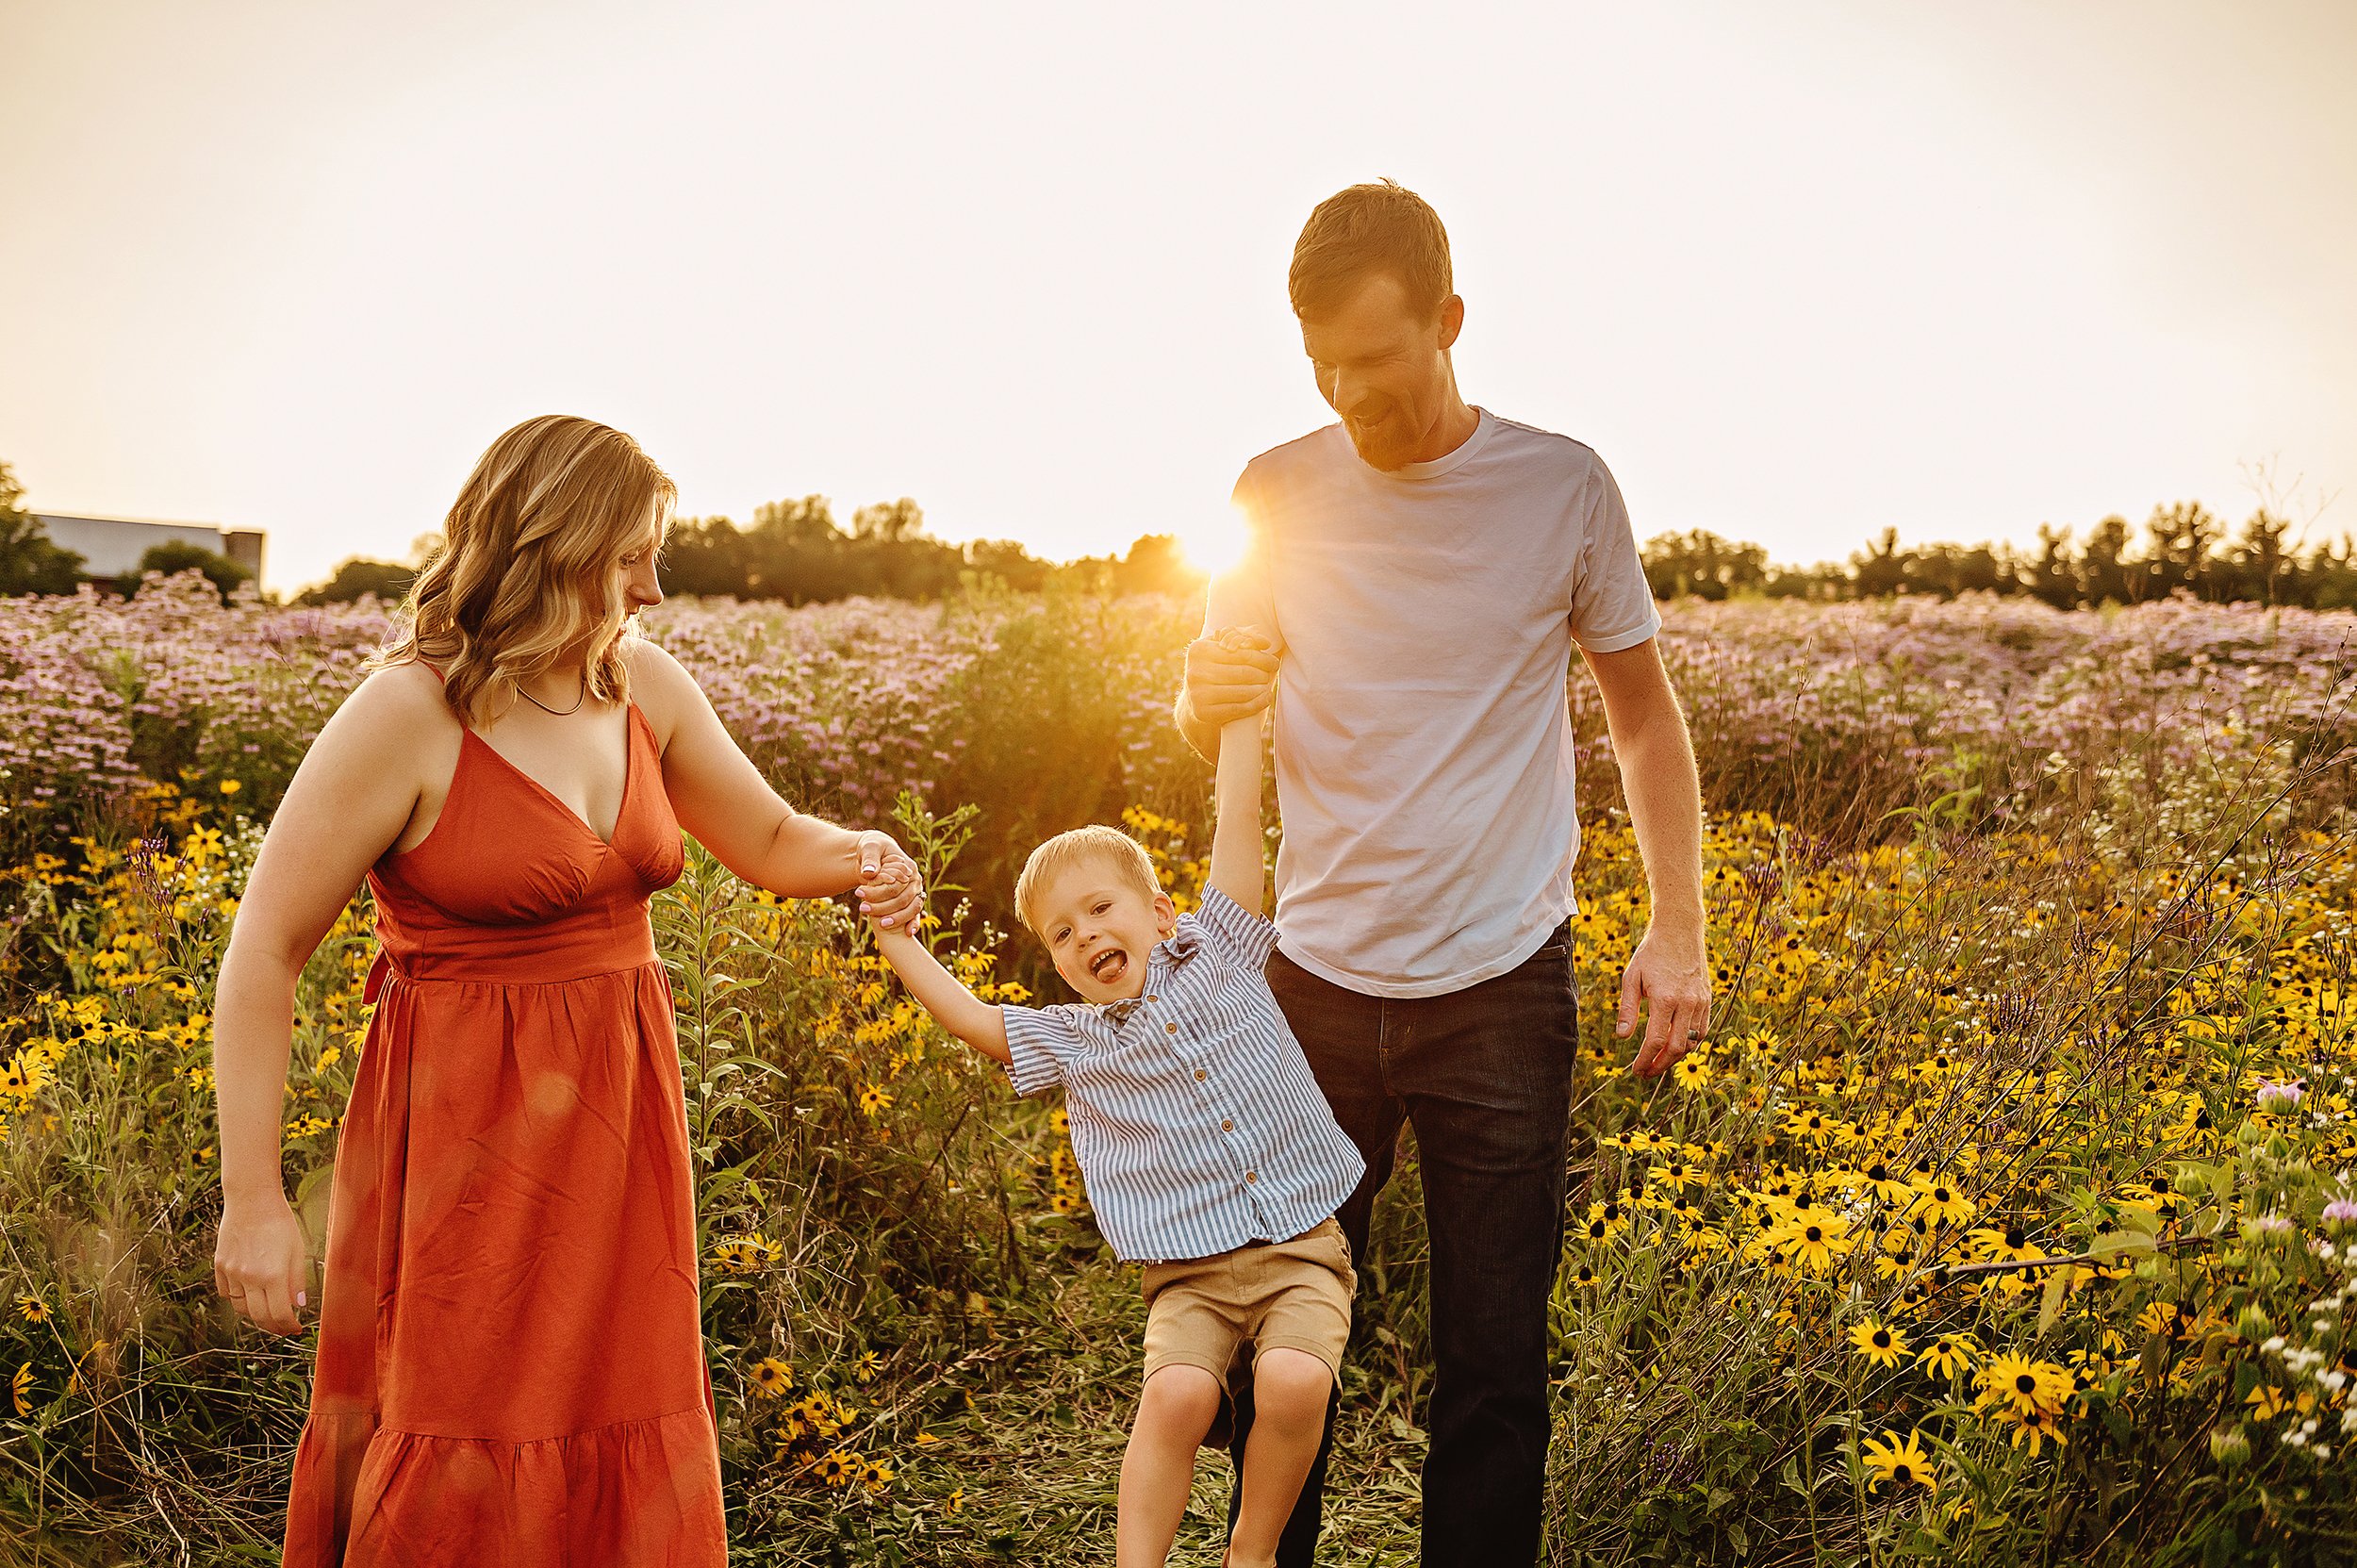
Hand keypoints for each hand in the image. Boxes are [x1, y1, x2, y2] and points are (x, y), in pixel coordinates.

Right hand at [214, 1193, 311, 1335]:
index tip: (295, 1328)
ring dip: (254, 1314)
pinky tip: (249, 1293)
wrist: (251, 1200)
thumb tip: (299, 1306)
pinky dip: (238, 1298)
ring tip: (267, 1310)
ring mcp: (231, 1272)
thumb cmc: (280, 1222)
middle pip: (259, 1317)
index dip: (288, 1326)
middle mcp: (250, 1277)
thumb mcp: (297, 1250)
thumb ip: (297, 1280)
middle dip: (272, 1326)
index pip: (279, 1314)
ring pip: (240, 1307)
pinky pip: (227, 1293)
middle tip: (282, 1327)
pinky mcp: (219, 1265)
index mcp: (273, 1274)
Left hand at [853, 829, 923, 932]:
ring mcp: (915, 891)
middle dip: (884, 907)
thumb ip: (870, 859)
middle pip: (903, 898)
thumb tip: (869, 873)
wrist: (875, 852)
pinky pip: (915, 913)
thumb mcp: (869, 847)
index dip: (878, 892)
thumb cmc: (872, 848)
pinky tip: (908, 933)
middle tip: (863, 909)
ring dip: (897, 918)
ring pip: (911, 908)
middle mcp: (915, 880)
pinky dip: (913, 923)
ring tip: (880, 924)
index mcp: (907, 867)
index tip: (859, 895)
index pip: (895, 885)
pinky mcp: (911, 899)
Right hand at [1184, 626, 1277, 729]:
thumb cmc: (1216, 666)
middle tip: (1270, 676)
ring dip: (1261, 690)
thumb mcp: (1223, 648)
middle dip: (1262, 674)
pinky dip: (1256, 705)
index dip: (1262, 658)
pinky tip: (1266, 699)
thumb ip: (1244, 639)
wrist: (1195, 696)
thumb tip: (1265, 642)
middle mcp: (1195, 671)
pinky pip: (1237, 709)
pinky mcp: (1202, 712)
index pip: (1241, 653)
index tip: (1274, 662)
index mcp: (1199, 650)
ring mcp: (1197, 693)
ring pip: (1241, 692)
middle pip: (1242, 673)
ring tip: (1267, 687)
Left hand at [1616, 923, 1711, 1078]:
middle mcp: (1687, 1002)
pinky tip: (1675, 1047)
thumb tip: (1623, 1037)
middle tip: (1646, 1074)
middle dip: (1661, 1066)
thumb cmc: (1651, 953)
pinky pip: (1702, 1030)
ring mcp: (1700, 1002)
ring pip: (1692, 1042)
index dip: (1646, 1060)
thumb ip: (1628, 1008)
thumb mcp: (1631, 977)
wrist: (1679, 931)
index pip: (1656, 1041)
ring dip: (1675, 1057)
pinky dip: (1690, 1043)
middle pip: (1676, 1047)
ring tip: (1658, 1063)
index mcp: (1665, 998)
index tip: (1636, 1071)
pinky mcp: (1708, 999)